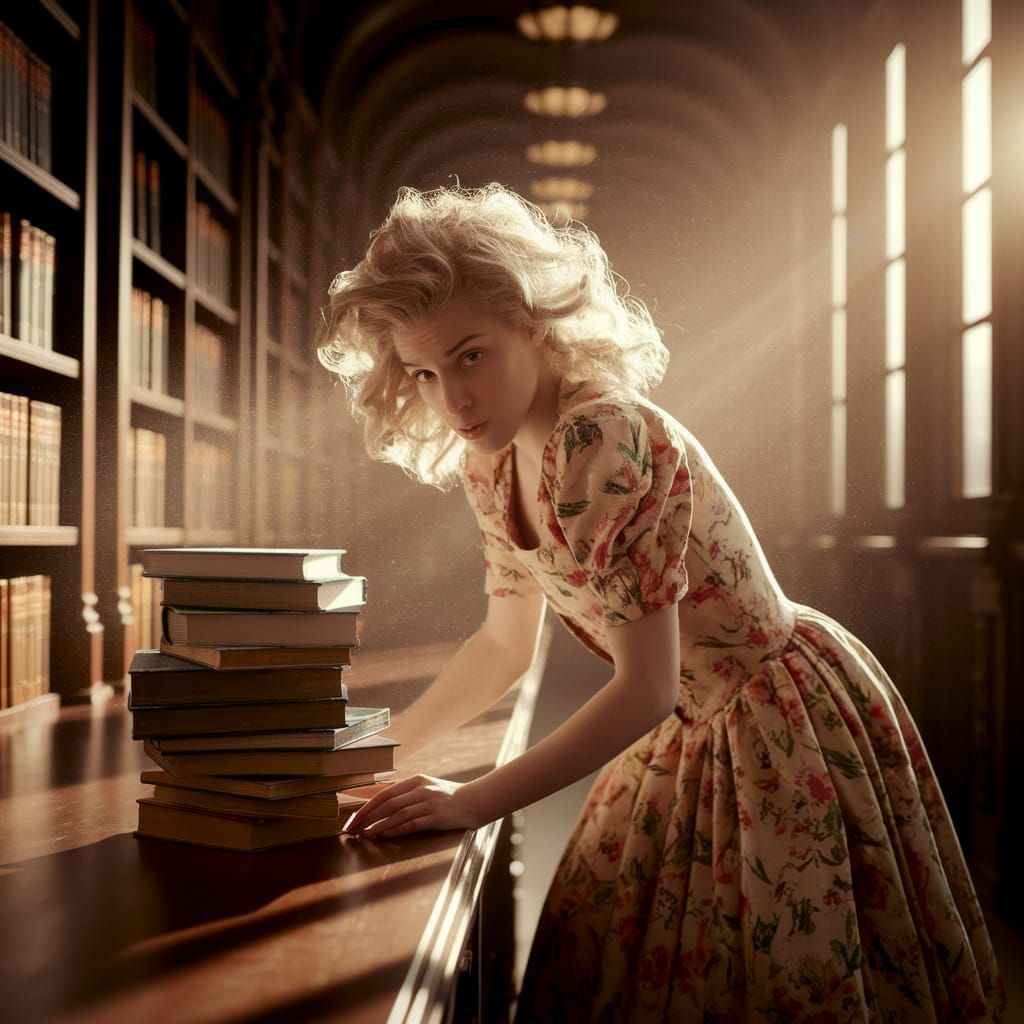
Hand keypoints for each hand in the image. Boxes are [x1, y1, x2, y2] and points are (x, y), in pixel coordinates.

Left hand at [343, 775, 486, 837]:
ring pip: (397, 814)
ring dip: (378, 825)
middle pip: (388, 803)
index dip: (367, 805)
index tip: (353, 818)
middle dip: (367, 817)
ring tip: (364, 835)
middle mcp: (421, 790)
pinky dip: (396, 830)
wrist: (475, 800)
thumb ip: (408, 794)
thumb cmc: (448, 797)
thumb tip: (381, 806)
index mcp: (416, 781)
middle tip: (352, 829)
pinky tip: (384, 835)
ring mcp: (429, 803)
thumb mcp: (427, 788)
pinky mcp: (437, 817)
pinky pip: (412, 824)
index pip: (385, 793)